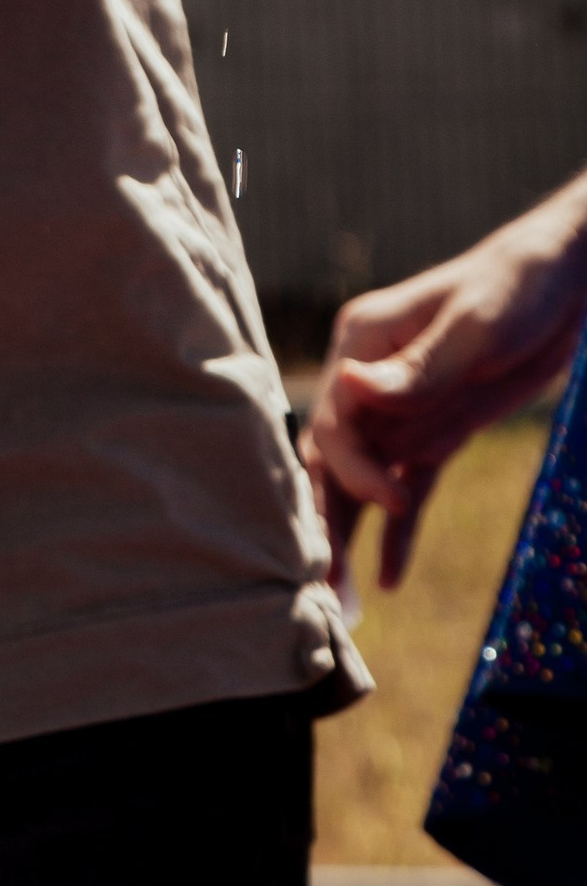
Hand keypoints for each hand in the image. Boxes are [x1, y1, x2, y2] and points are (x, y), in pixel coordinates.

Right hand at [304, 188, 586, 590]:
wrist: (563, 283)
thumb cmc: (513, 287)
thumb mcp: (471, 328)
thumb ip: (414, 369)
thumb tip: (351, 388)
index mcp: (363, 346)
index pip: (335, 419)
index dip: (353, 467)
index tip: (390, 497)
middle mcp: (370, 382)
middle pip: (333, 460)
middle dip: (325, 520)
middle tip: (323, 588)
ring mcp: (402, 412)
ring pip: (363, 483)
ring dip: (351, 536)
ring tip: (343, 602)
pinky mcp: (436, 434)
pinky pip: (409, 490)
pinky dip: (398, 533)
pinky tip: (390, 579)